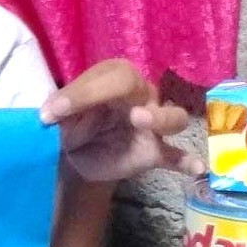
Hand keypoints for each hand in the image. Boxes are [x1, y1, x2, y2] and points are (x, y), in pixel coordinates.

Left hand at [39, 59, 204, 181]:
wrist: (78, 154)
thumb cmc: (73, 122)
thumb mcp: (60, 114)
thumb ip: (58, 110)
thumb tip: (48, 114)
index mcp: (115, 77)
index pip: (110, 78)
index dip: (82, 93)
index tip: (49, 114)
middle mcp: (140, 95)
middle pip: (145, 89)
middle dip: (132, 95)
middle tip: (126, 114)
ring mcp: (152, 124)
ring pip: (173, 117)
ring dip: (161, 119)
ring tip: (142, 122)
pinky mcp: (154, 152)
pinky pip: (175, 155)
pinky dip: (186, 161)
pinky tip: (198, 169)